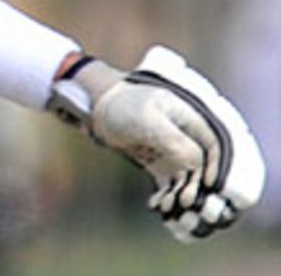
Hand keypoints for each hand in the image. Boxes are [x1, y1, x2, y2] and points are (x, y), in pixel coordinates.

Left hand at [50, 45, 265, 240]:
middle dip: (198, 189)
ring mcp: (172, 152)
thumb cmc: (123, 105)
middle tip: (187, 204)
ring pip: (187, 181)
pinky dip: (167, 197)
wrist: (97, 107)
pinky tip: (156, 204)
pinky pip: (171, 186)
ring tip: (167, 207)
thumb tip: (196, 164)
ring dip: (181, 198)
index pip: (213, 146)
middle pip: (202, 168)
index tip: (209, 185)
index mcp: (189, 119)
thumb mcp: (147, 119)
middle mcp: (185, 137)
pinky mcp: (159, 165)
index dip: (215, 166)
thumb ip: (174, 140)